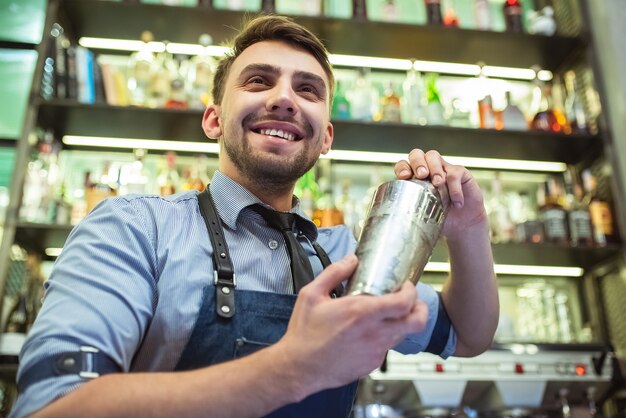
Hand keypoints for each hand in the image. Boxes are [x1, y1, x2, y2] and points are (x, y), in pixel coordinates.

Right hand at [277, 254, 427, 395]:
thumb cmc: (304, 333)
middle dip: (420, 310)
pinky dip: (383, 338)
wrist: (298, 368)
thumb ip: (334, 272)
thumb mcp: (312, 294)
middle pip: (416, 323)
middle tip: (412, 302)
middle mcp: (374, 333)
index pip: (404, 303)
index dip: (411, 292)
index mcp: (361, 313)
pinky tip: (366, 334)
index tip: (406, 286)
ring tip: (384, 316)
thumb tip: (351, 259)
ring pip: (402, 335)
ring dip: (399, 323)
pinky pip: (386, 348)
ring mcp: (375, 352)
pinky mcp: (371, 365)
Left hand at [394, 148, 487, 238]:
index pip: (403, 165)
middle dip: (417, 163)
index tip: (404, 176)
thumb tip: (398, 220)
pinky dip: (454, 187)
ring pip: (433, 156)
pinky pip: (455, 172)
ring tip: (438, 184)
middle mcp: (427, 170)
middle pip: (417, 154)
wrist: (464, 225)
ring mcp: (443, 168)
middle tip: (422, 175)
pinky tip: (456, 202)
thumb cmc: (440, 219)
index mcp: (414, 179)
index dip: (402, 168)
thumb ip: (412, 212)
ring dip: (434, 169)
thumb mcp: (423, 216)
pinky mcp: (460, 172)